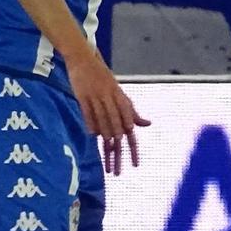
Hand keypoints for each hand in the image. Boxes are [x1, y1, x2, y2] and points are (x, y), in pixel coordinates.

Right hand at [67, 50, 150, 175]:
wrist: (84, 58)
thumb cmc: (103, 78)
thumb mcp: (120, 94)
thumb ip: (132, 111)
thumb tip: (147, 124)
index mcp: (122, 100)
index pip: (130, 128)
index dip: (133, 147)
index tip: (134, 164)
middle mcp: (111, 100)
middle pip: (117, 131)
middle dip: (119, 153)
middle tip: (118, 172)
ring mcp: (97, 98)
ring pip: (104, 126)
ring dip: (106, 146)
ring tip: (107, 164)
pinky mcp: (83, 97)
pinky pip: (88, 115)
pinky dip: (91, 126)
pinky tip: (94, 139)